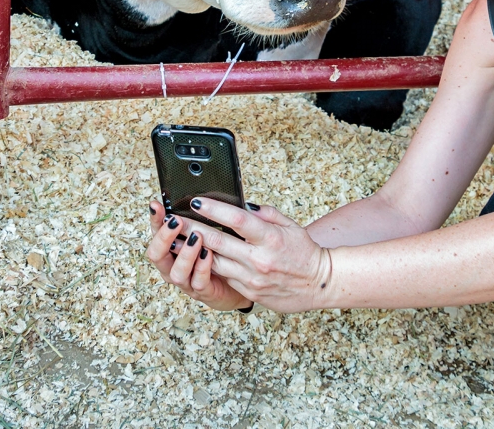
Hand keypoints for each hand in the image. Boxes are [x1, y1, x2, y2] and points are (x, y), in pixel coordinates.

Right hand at [146, 201, 250, 311]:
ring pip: (175, 273)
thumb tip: (199, 196)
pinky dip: (201, 267)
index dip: (154, 220)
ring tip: (196, 237)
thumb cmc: (222, 250)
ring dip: (185, 254)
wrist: (240, 280)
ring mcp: (187, 281)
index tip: (156, 205)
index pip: (156, 233)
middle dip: (163, 237)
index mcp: (173, 247)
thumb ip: (202, 216)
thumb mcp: (211, 229)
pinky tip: (208, 254)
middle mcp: (174, 265)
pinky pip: (198, 282)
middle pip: (156, 255)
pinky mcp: (204, 291)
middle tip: (175, 221)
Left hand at [174, 198, 332, 312]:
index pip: (237, 219)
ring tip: (176, 240)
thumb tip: (242, 206)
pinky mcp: (250, 292)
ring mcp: (253, 278)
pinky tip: (195, 258)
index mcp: (270, 237)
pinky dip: (209, 266)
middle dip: (193, 228)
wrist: (318, 284)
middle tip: (175, 220)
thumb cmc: (304, 251)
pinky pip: (225, 277)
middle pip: (218, 241)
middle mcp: (259, 258)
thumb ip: (265, 214)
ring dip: (194, 250)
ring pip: (215, 262)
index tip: (197, 201)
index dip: (214, 209)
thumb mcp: (289, 225)